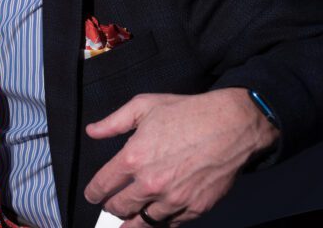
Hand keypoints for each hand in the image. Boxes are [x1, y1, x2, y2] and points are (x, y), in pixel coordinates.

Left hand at [84, 89, 278, 225]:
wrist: (231, 126)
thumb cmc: (187, 112)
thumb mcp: (143, 106)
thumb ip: (113, 122)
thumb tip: (92, 131)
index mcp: (133, 158)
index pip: (103, 185)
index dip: (93, 193)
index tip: (92, 196)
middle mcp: (150, 183)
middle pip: (120, 207)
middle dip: (111, 207)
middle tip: (110, 206)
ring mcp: (174, 198)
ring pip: (144, 222)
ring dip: (133, 220)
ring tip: (128, 220)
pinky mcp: (195, 208)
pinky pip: (170, 224)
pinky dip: (160, 222)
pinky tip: (155, 218)